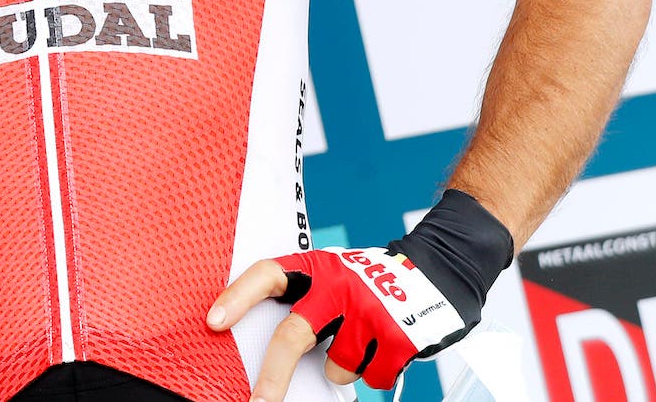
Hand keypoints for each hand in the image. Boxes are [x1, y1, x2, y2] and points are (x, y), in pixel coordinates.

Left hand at [209, 247, 471, 399]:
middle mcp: (338, 285)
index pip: (266, 275)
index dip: (238, 297)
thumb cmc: (374, 283)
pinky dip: (378, 372)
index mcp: (316, 267)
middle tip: (259, 401)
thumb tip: (268, 353)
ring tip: (366, 340)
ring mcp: (369, 309)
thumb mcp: (335, 278)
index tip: (213, 321)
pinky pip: (372, 377)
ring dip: (347, 366)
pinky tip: (389, 347)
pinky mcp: (399, 335)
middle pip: (294, 336)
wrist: (442, 267)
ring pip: (338, 367)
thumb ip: (307, 304)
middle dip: (273, 376)